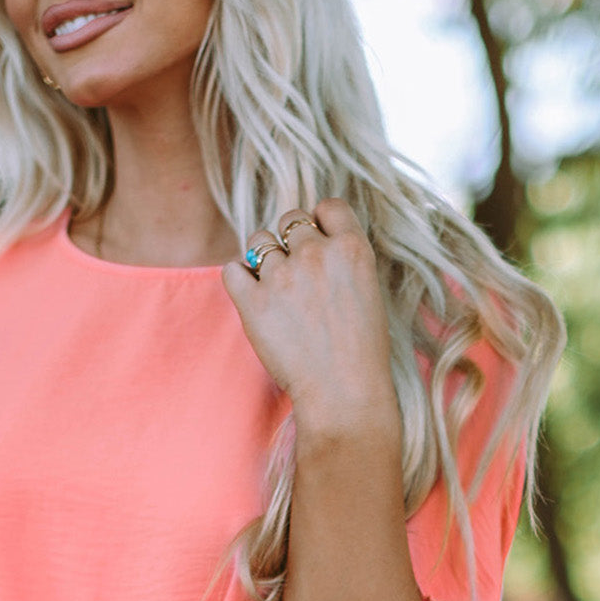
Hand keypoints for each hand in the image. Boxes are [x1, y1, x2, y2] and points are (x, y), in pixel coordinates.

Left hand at [222, 200, 400, 446]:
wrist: (343, 393)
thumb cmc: (360, 352)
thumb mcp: (367, 291)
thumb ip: (341, 259)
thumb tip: (311, 240)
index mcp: (352, 248)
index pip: (328, 206)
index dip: (319, 222)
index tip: (317, 244)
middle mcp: (316, 254)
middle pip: (289, 220)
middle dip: (290, 243)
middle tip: (296, 278)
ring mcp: (282, 276)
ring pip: (258, 241)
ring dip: (263, 260)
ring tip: (275, 293)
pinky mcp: (253, 302)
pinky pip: (232, 270)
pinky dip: (239, 280)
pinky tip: (253, 299)